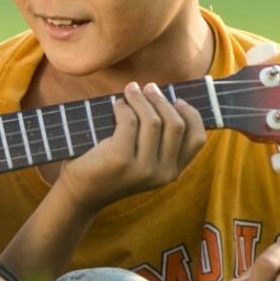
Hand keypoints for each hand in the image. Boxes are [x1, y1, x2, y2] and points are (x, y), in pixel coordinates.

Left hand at [58, 82, 206, 214]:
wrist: (82, 193)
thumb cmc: (113, 168)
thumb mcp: (145, 158)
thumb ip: (160, 139)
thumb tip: (164, 96)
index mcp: (173, 171)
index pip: (197, 139)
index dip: (191, 115)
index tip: (177, 99)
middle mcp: (163, 173)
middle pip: (176, 124)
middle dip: (162, 100)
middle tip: (148, 88)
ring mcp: (143, 168)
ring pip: (153, 120)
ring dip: (141, 99)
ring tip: (131, 90)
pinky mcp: (121, 159)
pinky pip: (129, 122)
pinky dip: (123, 107)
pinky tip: (117, 105)